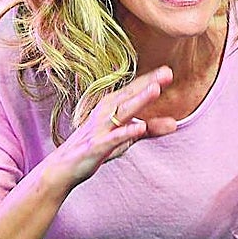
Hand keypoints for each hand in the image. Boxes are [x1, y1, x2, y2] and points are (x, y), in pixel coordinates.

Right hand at [46, 66, 177, 188]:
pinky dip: (126, 132)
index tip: (168, 70)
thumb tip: (175, 123)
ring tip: (156, 90)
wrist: (63, 168)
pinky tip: (139, 128)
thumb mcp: (126, 136)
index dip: (150, 80)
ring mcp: (99, 129)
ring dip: (138, 101)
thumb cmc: (96, 146)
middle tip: (167, 72)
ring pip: (121, 112)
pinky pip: (113, 138)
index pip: (133, 90)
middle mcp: (104, 113)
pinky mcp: (96, 147)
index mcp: (110, 107)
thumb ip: (150, 129)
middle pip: (128, 95)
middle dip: (147, 83)